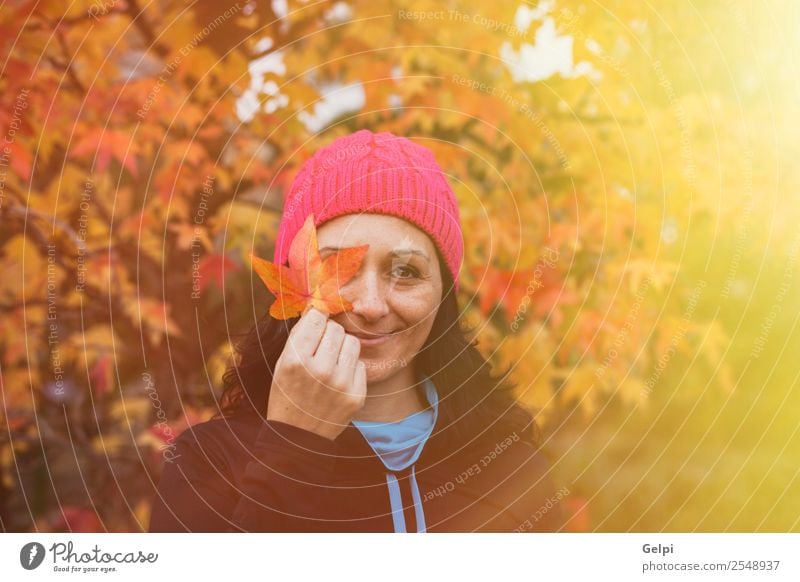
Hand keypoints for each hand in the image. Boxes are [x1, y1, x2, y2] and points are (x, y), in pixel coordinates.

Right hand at [266, 306, 366, 439]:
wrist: (297, 439)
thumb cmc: (287, 396)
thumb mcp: (282, 364)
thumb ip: (300, 336)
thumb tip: (319, 306)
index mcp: (295, 360)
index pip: (316, 318)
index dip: (316, 320)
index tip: (315, 326)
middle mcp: (320, 370)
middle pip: (336, 329)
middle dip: (329, 335)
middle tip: (320, 350)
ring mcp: (341, 384)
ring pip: (352, 342)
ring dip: (342, 348)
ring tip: (330, 364)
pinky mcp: (357, 395)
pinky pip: (360, 364)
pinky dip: (350, 368)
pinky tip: (338, 381)